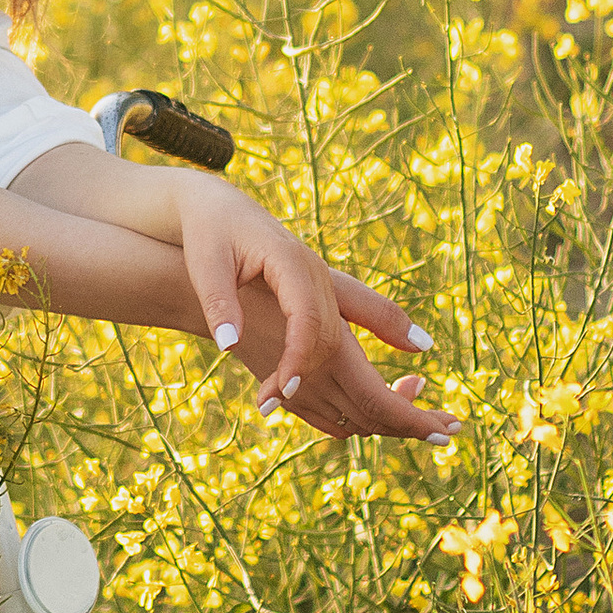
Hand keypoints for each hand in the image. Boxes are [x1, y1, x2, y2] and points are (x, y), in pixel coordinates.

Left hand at [176, 183, 454, 447]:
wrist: (218, 205)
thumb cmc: (208, 232)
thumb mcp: (204, 265)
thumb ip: (218, 303)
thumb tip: (229, 344)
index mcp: (290, 261)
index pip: (306, 317)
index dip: (298, 358)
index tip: (282, 390)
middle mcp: (315, 271)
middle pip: (331, 330)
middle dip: (317, 373)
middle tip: (287, 407)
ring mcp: (322, 279)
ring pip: (344, 329)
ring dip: (354, 363)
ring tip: (364, 405)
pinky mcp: (318, 289)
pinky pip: (357, 315)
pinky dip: (383, 332)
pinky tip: (408, 351)